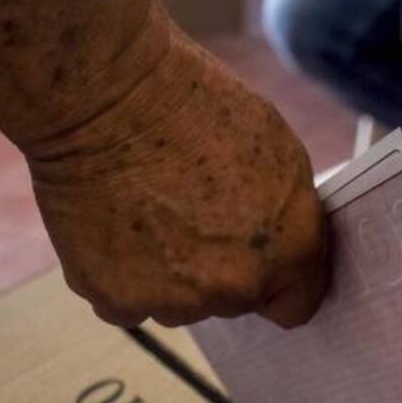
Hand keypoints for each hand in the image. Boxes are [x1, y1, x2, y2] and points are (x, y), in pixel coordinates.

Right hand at [25, 17, 328, 328]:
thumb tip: (283, 243)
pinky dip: (121, 275)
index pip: (295, 304)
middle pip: (233, 301)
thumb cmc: (193, 106)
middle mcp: (237, 287)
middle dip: (220, 269)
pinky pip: (127, 303)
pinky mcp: (119, 301)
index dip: (278, 282)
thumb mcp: (279, 148)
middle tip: (191, 212)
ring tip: (148, 212)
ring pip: (180, 304)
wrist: (106, 98)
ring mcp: (177, 301)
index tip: (261, 265)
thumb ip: (288, 214)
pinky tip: (116, 225)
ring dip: (169, 275)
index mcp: (290, 250)